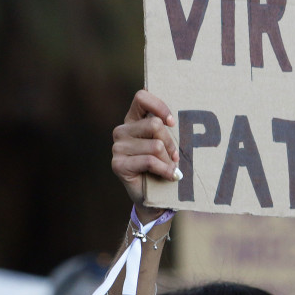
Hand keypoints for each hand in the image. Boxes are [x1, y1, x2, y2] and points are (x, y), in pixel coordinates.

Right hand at [111, 90, 179, 214]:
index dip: (159, 106)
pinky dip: (164, 170)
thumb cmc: (163, 165)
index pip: (141, 97)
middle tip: (175, 156)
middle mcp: (122, 131)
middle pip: (155, 125)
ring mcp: (117, 147)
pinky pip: (149, 161)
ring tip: (170, 168)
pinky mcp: (118, 164)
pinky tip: (170, 176)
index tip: (172, 123)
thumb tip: (177, 121)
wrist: (155, 197)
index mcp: (133, 120)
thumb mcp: (167, 143)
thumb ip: (167, 129)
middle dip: (170, 143)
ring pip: (155, 145)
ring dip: (168, 160)